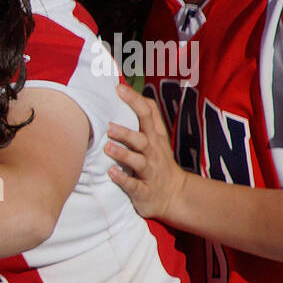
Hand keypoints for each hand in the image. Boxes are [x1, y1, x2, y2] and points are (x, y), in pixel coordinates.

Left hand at [106, 83, 188, 220]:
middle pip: (141, 139)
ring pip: (138, 162)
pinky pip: (134, 185)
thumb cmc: (158, 161)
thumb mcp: (157, 137)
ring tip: (108, 147)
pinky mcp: (144, 191)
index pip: (147, 114)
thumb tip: (128, 88)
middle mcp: (153, 153)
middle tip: (108, 125)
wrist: (175, 194)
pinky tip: (111, 173)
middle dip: (126, 132)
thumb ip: (147, 115)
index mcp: (154, 137)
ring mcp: (150, 172)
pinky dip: (123, 179)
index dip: (134, 100)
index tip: (118, 88)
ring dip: (123, 154)